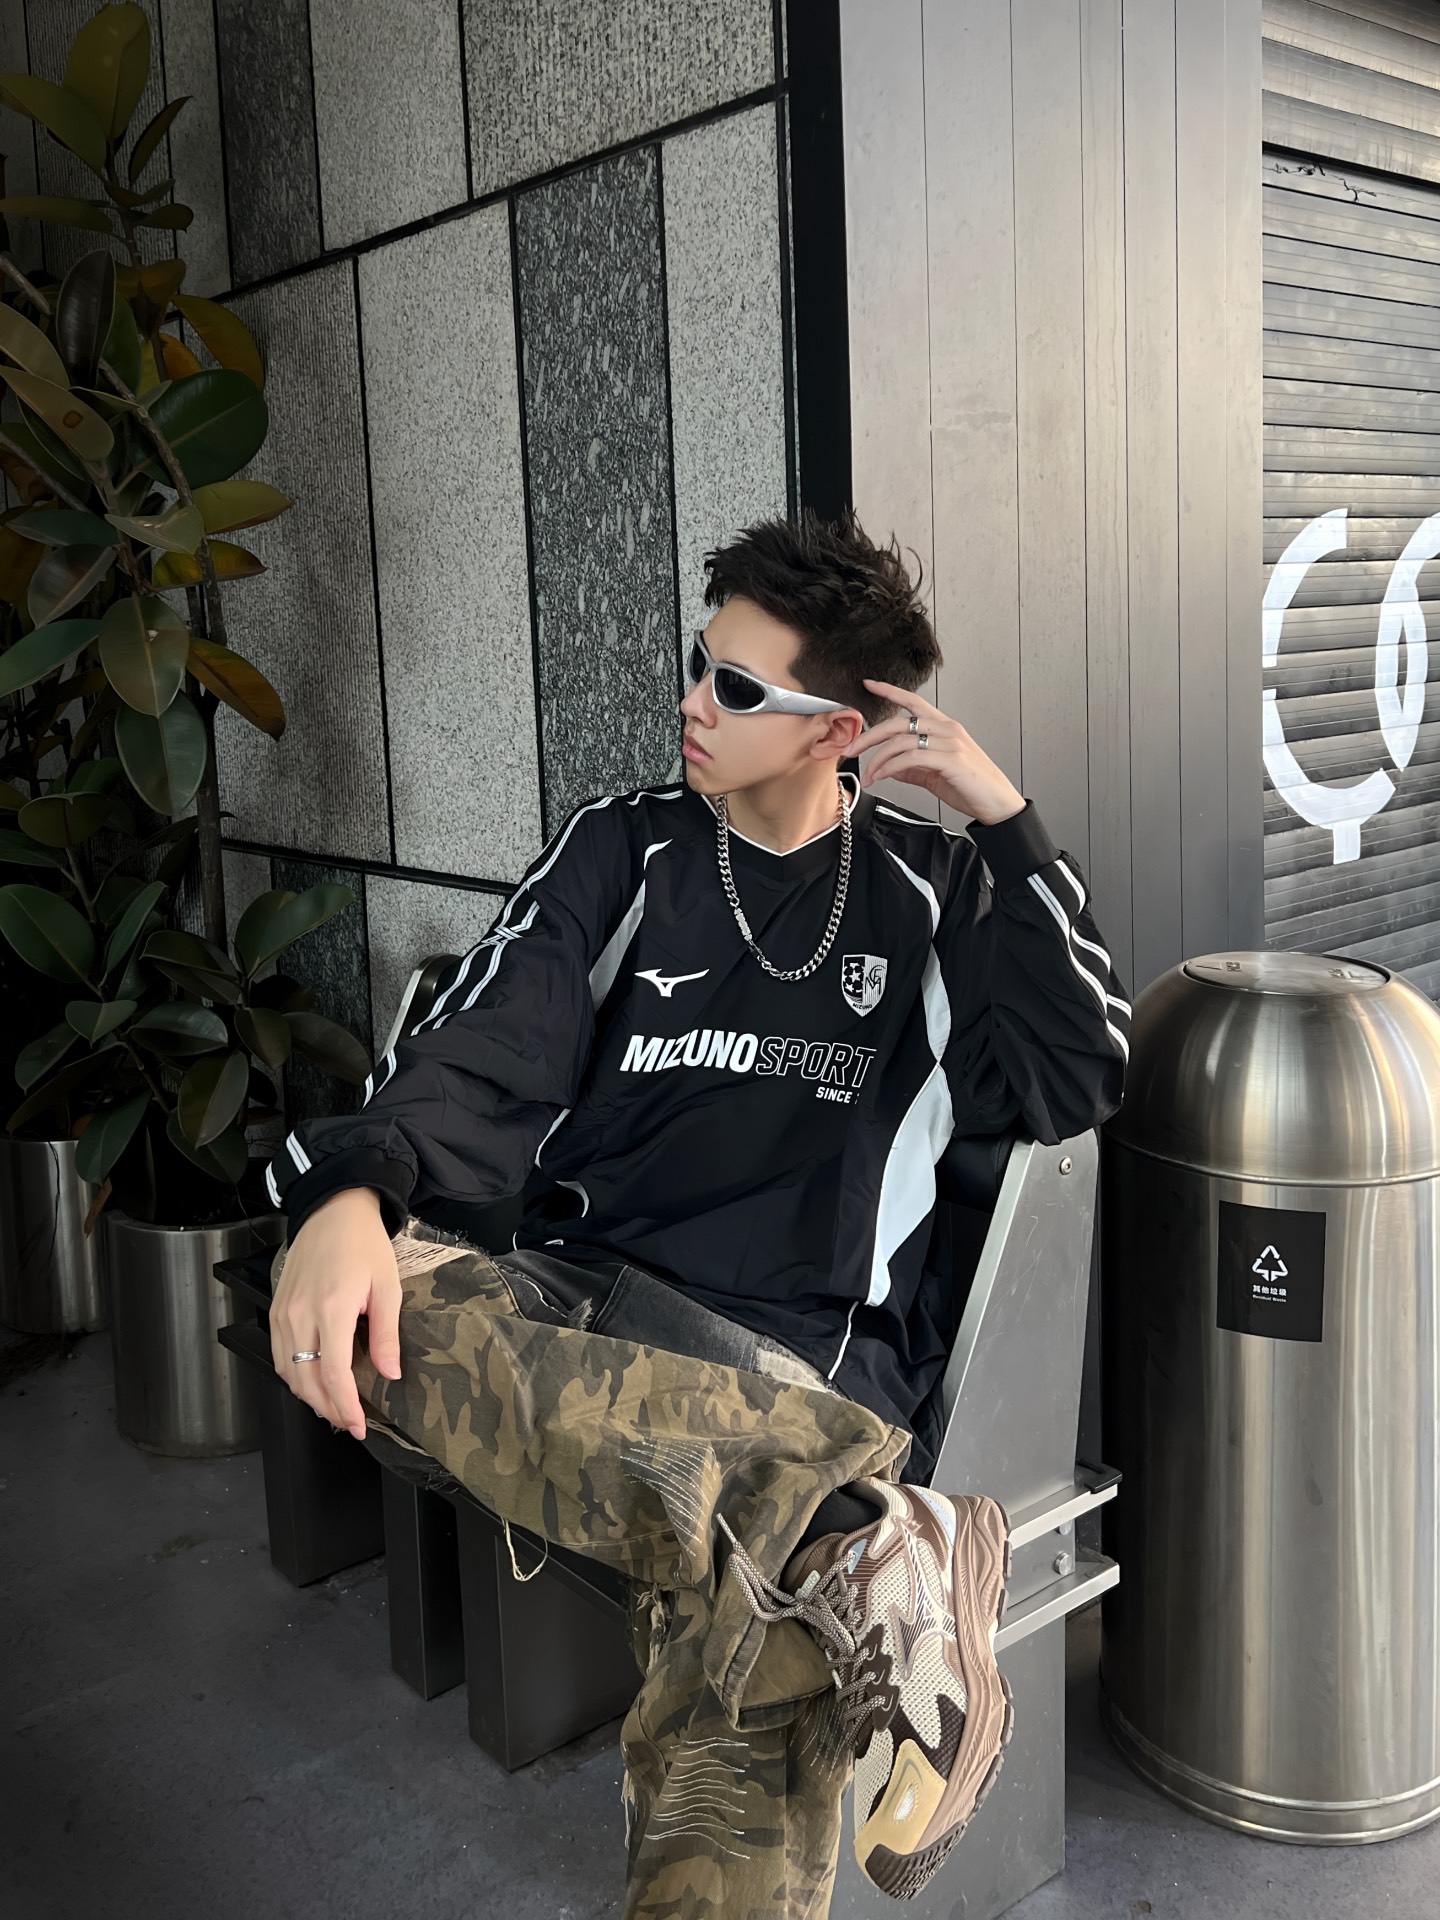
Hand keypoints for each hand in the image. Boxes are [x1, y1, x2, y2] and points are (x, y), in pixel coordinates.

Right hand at [269, 1186, 402, 1439]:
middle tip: (351, 1423)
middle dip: (328, 1409)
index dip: (345, 1406)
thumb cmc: (364, 1244)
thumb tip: (390, 1375)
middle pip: (306, 1381)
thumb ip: (386, 1333)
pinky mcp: (276, 1309)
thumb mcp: (388, 1286)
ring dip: (309, 1397)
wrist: (332, 1210)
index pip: (333, 1374)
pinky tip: (313, 1383)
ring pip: (288, 1372)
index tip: (360, 1425)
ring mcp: (283, 1313)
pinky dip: (294, 1376)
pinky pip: (279, 1355)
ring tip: (335, 1408)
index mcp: (332, 1308)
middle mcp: (300, 1315)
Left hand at [853, 679, 1025, 825]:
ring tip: (868, 775)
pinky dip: (890, 767)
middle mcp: (947, 729)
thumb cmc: (971, 787)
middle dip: (870, 736)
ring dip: (877, 759)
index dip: (890, 691)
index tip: (869, 685)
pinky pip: (911, 758)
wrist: (997, 804)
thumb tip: (889, 767)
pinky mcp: (951, 759)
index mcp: (944, 727)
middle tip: (851, 750)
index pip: (913, 702)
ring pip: (901, 741)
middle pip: (899, 722)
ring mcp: (950, 742)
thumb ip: (912, 768)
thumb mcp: (935, 774)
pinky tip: (882, 777)